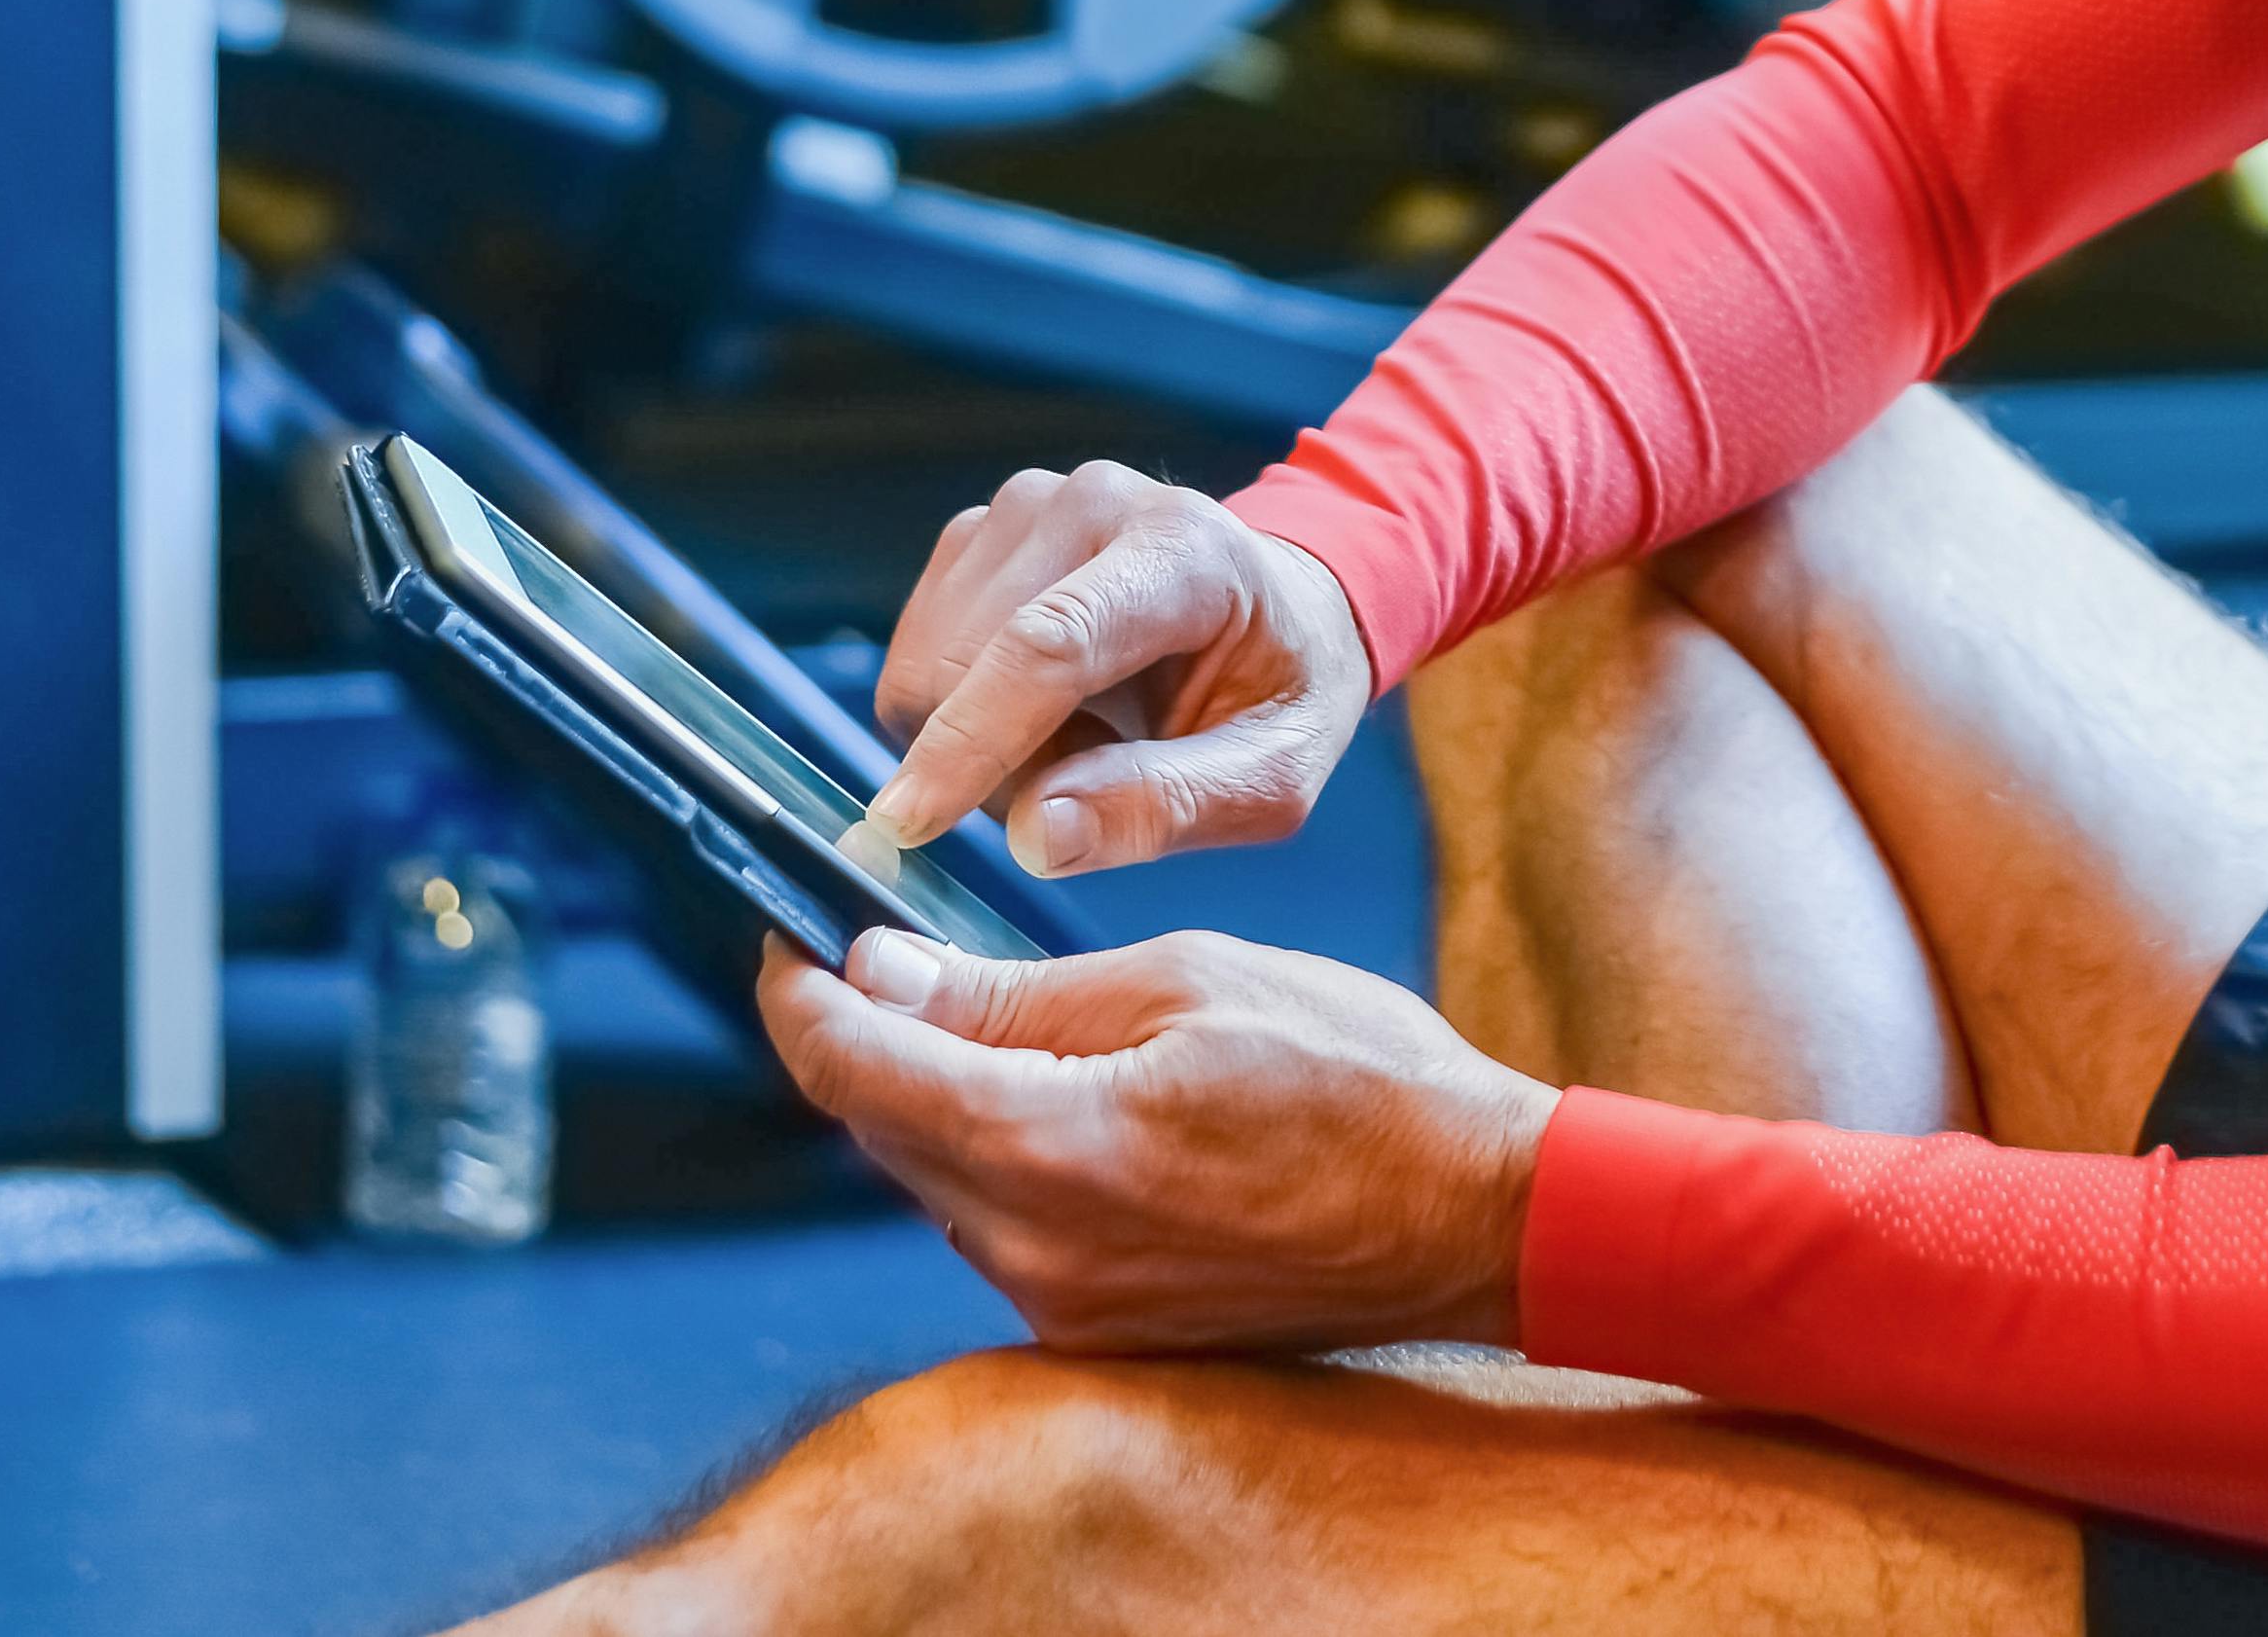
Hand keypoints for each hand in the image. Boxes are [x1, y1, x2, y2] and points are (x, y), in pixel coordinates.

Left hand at [758, 929, 1550, 1354]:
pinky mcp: (1101, 1331)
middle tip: (896, 952)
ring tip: (1002, 1017)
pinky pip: (1001, 1229)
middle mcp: (1038, 1250)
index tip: (793, 935)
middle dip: (870, 1036)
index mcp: (1053, 1147)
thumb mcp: (1188, 981)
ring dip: (938, 1097)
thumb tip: (882, 969)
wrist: (1474, 1215)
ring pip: (937, 1181)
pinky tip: (1062, 1100)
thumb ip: (1017, 993)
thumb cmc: (1358, 1077)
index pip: (853, 1071)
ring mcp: (1067, 1307)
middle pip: (879, 1130)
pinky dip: (1000, 1154)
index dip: (801, 994)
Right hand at [868, 462, 1370, 871]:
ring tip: (1082, 740)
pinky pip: (915, 658)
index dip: (973, 736)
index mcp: (1183, 550)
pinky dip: (961, 714)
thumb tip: (1036, 837)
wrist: (1278, 611)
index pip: (1050, 644)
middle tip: (1089, 785)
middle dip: (999, 765)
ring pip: (926, 667)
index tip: (909, 823)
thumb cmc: (1279, 692)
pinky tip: (1045, 710)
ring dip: (978, 745)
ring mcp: (1025, 508)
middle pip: (969, 662)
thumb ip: (1166, 808)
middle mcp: (1092, 504)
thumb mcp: (1272, 777)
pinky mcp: (979, 534)